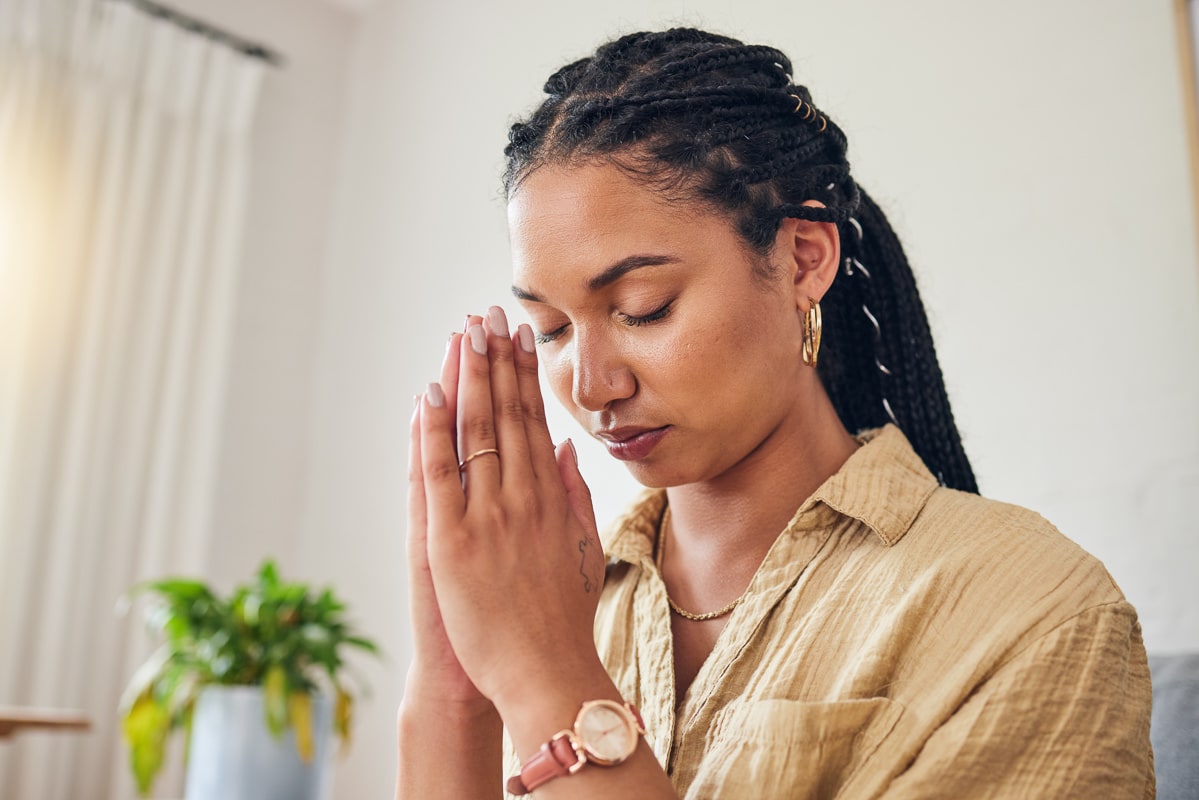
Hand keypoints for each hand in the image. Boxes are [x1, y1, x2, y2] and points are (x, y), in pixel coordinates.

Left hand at [416, 306, 605, 713]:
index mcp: (551, 500)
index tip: (519, 338)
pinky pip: (439, 475)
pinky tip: (431, 395)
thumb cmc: (564, 621)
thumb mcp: (584, 551)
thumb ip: (575, 496)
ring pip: (476, 432)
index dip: (524, 375)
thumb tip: (564, 448)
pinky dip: (433, 433)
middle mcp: (521, 498)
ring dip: (468, 379)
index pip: (535, 422)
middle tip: (488, 315)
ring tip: (463, 334)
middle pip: (507, 415)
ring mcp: (486, 517)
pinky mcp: (451, 542)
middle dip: (496, 361)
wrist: (544, 674)